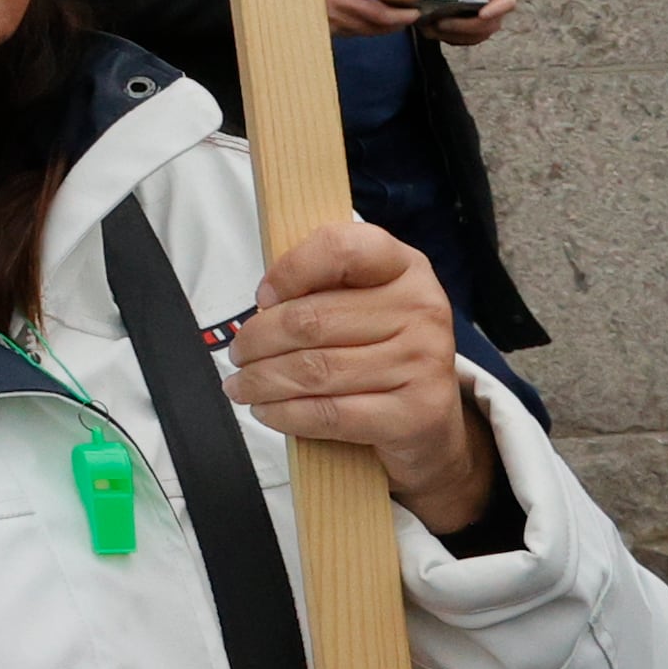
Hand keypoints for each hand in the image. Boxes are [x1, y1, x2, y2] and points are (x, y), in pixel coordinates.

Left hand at [227, 215, 502, 536]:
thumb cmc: (379, 349)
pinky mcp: (415, 414)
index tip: (262, 297)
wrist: (431, 421)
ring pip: (313, 370)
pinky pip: (329, 413)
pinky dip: (285, 414)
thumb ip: (321, 287)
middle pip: (312, 319)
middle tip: (236, 354)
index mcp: (405, 267)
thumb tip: (265, 303)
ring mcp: (423, 363)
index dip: (290, 270)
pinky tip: (266, 410)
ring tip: (240, 385)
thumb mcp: (362, 302)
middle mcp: (422, 309)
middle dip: (257, 340)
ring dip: (261, 381)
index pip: (341, 247)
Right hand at [316, 0, 432, 33]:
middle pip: (383, 16)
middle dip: (403, 17)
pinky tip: (379, 24)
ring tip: (401, 21)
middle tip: (415, 14)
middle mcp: (344, 2)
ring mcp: (337, 19)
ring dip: (391, 27)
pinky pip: (358, 33)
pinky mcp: (331, 30)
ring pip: (372, 29)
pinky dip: (373, 30)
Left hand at [425, 0, 513, 47]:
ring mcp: (483, 27)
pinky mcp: (470, 35)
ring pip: (471, 37)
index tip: (483, 14)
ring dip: (449, 34)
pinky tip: (427, 29)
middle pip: (485, 26)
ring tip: (427, 26)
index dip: (497, 10)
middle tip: (439, 22)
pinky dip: (442, 36)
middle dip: (461, 26)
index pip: (506, 3)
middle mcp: (495, 14)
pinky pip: (459, 40)